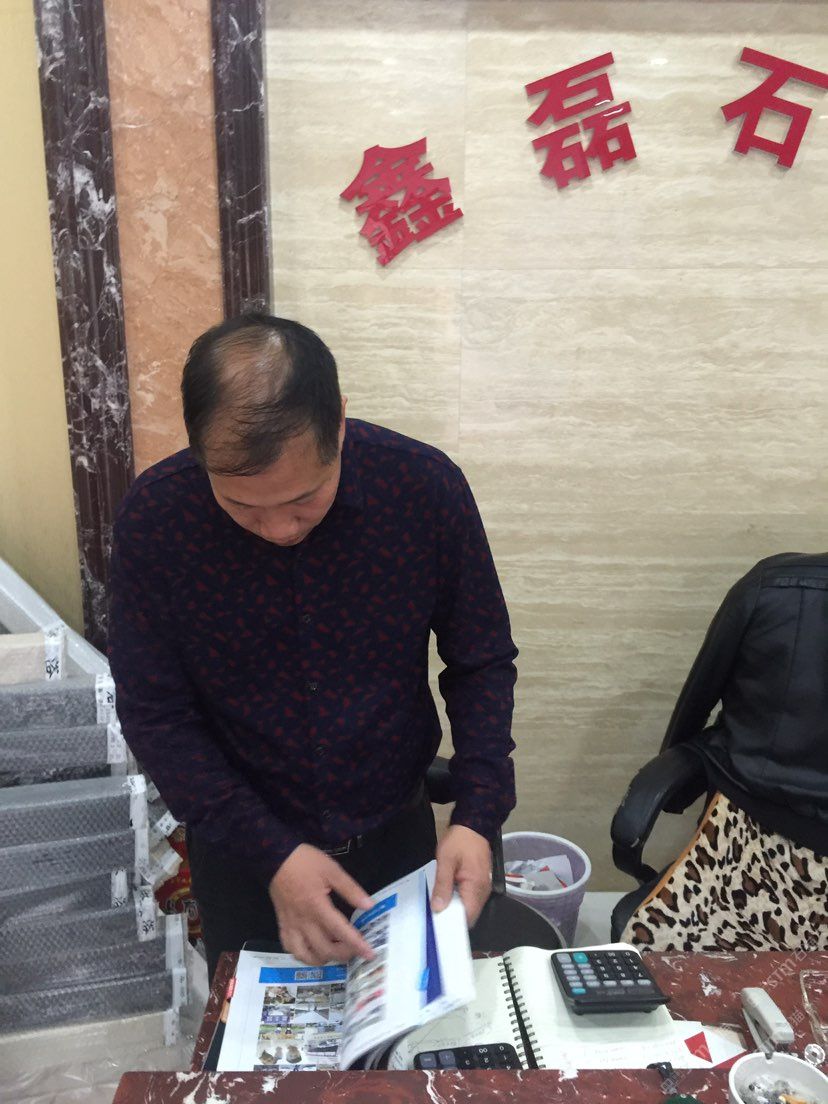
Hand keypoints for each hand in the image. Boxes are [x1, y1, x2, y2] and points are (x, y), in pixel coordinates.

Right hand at [269, 844, 375, 964]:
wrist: (275, 859)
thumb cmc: (306, 862)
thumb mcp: (332, 870)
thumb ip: (350, 889)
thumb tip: (369, 905)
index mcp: (317, 906)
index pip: (340, 931)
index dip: (356, 944)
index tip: (369, 954)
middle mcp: (304, 921)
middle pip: (324, 949)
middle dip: (343, 955)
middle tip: (355, 950)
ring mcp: (291, 926)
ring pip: (306, 955)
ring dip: (323, 959)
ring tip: (335, 953)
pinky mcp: (282, 925)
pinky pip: (290, 948)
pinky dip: (302, 955)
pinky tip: (312, 950)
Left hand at [431, 825, 491, 926]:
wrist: (473, 825)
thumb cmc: (459, 840)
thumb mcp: (445, 860)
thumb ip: (442, 885)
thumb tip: (438, 908)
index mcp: (476, 886)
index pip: (468, 916)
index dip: (454, 923)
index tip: (439, 925)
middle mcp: (483, 890)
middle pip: (469, 914)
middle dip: (453, 916)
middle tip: (435, 915)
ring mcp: (483, 887)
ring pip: (470, 907)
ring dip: (456, 907)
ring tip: (439, 905)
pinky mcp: (480, 882)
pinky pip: (470, 898)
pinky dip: (459, 899)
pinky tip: (447, 894)